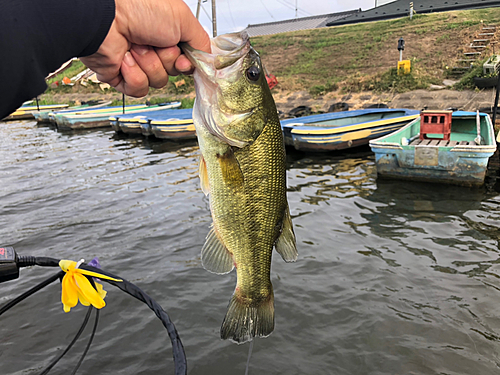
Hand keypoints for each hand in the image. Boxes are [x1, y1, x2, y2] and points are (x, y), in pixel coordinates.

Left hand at [80, 0, 210, 96]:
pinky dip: (134, 76)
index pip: (186, 61)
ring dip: (148, 65)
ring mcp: (137, 62)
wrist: (106, 18)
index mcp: (167, 34)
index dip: (186, 64)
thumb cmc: (140, 7)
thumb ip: (201, 42)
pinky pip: (139, 90)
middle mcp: (153, 47)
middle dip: (166, 60)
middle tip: (155, 43)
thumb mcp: (183, 19)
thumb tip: (209, 61)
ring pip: (157, 82)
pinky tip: (126, 60)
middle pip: (173, 73)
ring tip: (135, 46)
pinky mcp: (121, 76)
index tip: (184, 60)